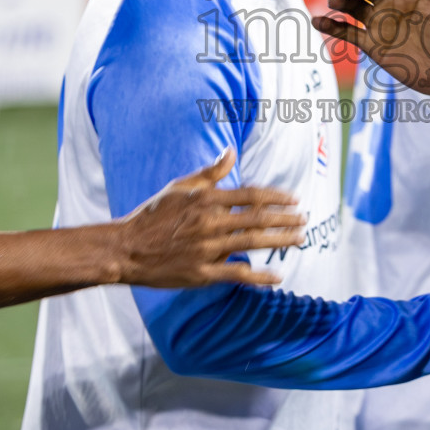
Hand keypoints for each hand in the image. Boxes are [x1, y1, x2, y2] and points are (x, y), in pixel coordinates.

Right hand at [113, 147, 306, 288]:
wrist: (126, 248)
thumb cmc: (153, 215)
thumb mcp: (179, 187)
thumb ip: (210, 173)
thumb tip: (231, 152)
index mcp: (206, 200)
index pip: (251, 196)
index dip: (276, 197)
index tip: (293, 200)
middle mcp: (209, 222)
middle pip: (258, 219)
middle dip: (285, 219)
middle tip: (304, 219)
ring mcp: (207, 249)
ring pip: (252, 243)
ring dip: (280, 241)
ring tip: (299, 239)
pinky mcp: (201, 273)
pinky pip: (237, 275)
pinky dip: (259, 277)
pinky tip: (277, 277)